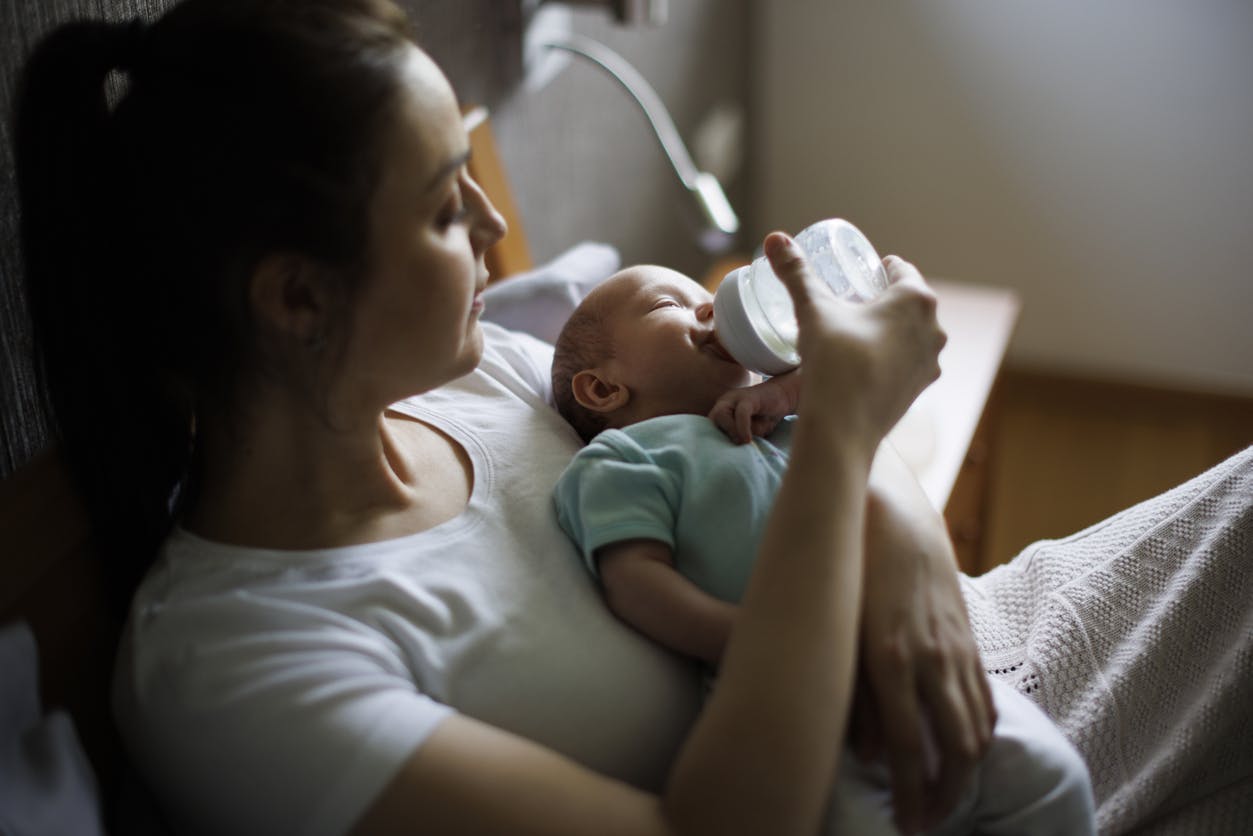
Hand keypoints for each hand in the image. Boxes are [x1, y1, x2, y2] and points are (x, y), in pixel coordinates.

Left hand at [708, 372, 799, 443]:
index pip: (708, 426)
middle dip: (719, 436)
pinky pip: (741, 413)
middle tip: (735, 446)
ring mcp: (735, 398)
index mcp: (722, 411)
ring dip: (731, 432)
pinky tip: (748, 438)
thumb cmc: (765, 417)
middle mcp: (725, 403)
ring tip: (745, 442)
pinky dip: (742, 427)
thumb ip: (740, 438)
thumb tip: (733, 449)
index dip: (713, 441)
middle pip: (711, 420)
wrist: (784, 396)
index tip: (722, 455)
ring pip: (721, 415)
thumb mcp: (751, 432)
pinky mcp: (749, 397)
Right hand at [764, 234, 944, 447]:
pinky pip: (906, 362)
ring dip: (889, 330)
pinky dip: (889, 358)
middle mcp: (934, 328)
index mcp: (916, 299)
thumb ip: (796, 273)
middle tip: (851, 304)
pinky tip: (863, 364)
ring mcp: (930, 363)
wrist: (843, 426)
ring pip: (909, 334)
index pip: (900, 269)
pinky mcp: (920, 390)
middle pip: (908, 302)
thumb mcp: (812, 309)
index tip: (858, 276)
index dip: (877, 269)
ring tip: (855, 335)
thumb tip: (773, 238)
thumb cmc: (834, 360)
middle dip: (883, 300)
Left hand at [852, 459, 995, 833]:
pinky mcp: (968, 635)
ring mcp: (955, 647)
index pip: (904, 748)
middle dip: (945, 797)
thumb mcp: (838, 629)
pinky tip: (969, 751)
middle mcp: (928, 658)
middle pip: (954, 750)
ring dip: (965, 773)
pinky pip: (985, 697)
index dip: (907, 793)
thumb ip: (853, 693)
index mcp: (887, 659)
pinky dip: (981, 733)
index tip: (906, 824)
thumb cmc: (848, 567)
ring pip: (976, 728)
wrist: (888, 509)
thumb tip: (866, 753)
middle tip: (928, 823)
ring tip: (947, 799)